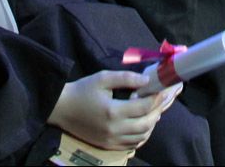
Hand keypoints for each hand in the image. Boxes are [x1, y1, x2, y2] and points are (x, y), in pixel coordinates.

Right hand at [48, 71, 178, 152]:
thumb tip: (146, 80)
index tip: (163, 89)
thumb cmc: (82, 90)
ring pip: (141, 137)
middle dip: (158, 111)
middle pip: (146, 124)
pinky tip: (144, 125)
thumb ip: (126, 78)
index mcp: (113, 111)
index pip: (144, 107)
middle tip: (162, 100)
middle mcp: (114, 129)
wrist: (61, 109)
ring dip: (151, 125)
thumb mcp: (103, 78)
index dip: (157, 98)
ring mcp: (111, 140)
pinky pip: (131, 145)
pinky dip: (142, 136)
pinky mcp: (107, 146)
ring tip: (154, 111)